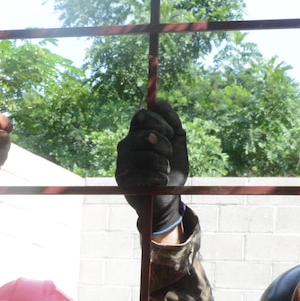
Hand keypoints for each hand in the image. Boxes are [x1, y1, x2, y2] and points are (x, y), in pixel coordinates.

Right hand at [115, 99, 187, 235]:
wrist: (167, 197)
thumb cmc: (172, 168)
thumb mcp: (177, 143)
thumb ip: (172, 122)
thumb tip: (158, 102)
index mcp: (138, 132)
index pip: (142, 115)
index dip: (159, 121)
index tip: (172, 132)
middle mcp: (126, 144)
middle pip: (142, 133)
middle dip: (163, 143)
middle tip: (169, 153)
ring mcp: (122, 161)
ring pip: (144, 155)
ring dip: (162, 163)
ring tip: (166, 170)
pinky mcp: (122, 179)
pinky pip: (141, 174)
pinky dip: (157, 178)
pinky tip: (161, 181)